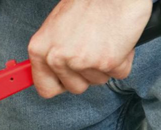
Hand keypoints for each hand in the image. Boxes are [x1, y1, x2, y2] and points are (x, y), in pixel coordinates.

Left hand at [28, 0, 151, 97]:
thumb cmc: (88, 3)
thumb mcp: (56, 28)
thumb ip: (52, 52)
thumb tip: (53, 72)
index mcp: (39, 50)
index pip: (45, 88)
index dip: (60, 85)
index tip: (66, 81)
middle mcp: (57, 58)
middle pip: (75, 87)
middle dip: (87, 74)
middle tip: (92, 50)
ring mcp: (82, 62)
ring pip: (97, 81)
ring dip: (105, 65)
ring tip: (104, 41)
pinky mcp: (108, 62)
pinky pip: (119, 74)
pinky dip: (123, 60)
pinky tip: (118, 42)